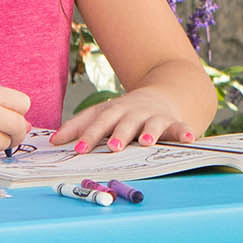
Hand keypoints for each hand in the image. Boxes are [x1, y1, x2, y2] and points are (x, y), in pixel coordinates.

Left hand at [52, 88, 194, 155]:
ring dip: (150, 132)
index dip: (88, 135)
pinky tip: (189, 138)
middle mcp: (134, 112)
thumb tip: (53, 141)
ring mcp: (155, 116)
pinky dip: (185, 132)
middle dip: (119, 134)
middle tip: (113, 147)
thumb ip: (80, 126)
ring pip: (152, 123)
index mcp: (114, 111)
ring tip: (146, 142)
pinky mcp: (174, 122)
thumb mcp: (104, 114)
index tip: (77, 149)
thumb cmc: (127, 111)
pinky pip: (181, 128)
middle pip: (125, 122)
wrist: (165, 93)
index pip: (98, 122)